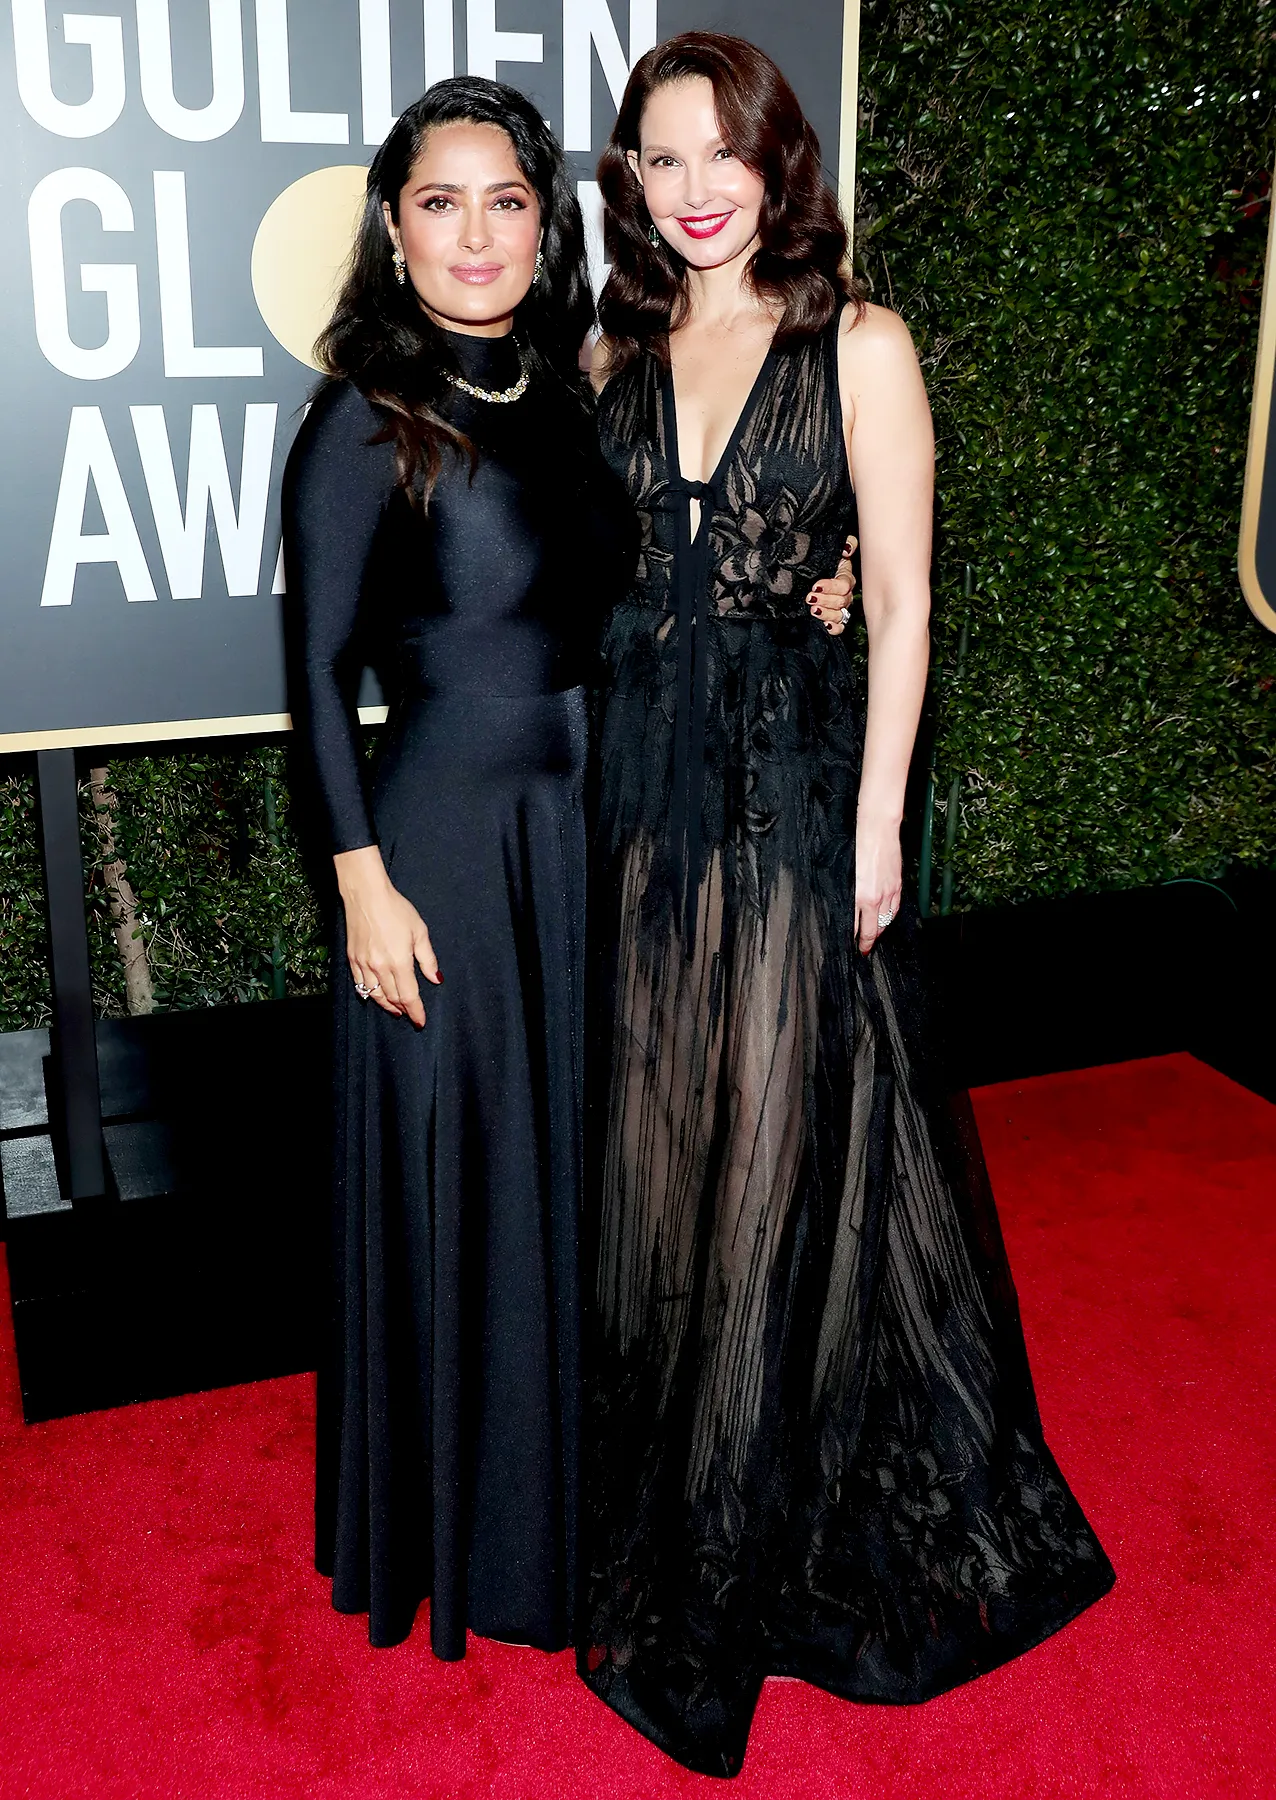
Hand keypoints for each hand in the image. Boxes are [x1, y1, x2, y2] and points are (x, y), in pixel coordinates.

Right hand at [334, 846, 440, 1027]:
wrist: (366, 895)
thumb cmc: (395, 909)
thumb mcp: (420, 932)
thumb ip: (428, 959)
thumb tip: (436, 979)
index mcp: (398, 962)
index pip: (409, 996)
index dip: (416, 1011)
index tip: (421, 1021)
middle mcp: (379, 967)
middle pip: (392, 998)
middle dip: (403, 1008)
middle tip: (411, 1014)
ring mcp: (363, 964)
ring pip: (375, 994)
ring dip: (386, 1005)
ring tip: (396, 1009)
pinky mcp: (352, 959)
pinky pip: (360, 984)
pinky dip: (369, 994)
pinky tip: (375, 995)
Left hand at [806, 534, 858, 636]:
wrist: (808, 576)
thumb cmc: (823, 562)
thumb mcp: (833, 550)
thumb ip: (846, 543)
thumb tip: (847, 549)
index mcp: (846, 577)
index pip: (843, 584)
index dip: (830, 586)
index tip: (815, 586)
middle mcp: (845, 594)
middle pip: (841, 601)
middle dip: (825, 600)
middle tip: (810, 598)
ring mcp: (841, 608)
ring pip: (840, 614)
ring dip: (827, 614)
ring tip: (813, 610)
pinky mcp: (835, 619)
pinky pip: (840, 627)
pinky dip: (834, 628)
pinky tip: (826, 626)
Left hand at [854, 812, 901, 954]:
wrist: (877, 829)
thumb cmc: (856, 846)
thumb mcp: (842, 873)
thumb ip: (845, 895)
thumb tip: (844, 909)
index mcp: (861, 897)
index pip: (858, 927)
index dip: (856, 940)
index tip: (855, 947)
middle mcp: (877, 898)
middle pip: (874, 928)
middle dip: (869, 941)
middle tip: (864, 949)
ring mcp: (890, 891)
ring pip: (887, 920)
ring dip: (880, 930)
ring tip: (874, 936)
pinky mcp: (898, 884)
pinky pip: (895, 907)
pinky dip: (890, 917)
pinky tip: (887, 918)